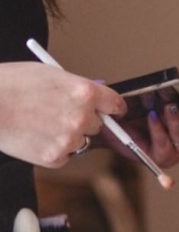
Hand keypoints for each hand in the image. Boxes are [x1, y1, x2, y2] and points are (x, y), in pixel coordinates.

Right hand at [0, 62, 126, 167]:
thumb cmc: (9, 84)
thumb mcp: (48, 74)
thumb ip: (75, 87)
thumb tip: (92, 97)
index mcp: (85, 93)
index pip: (115, 104)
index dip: (114, 108)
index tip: (114, 112)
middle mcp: (82, 118)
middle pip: (98, 125)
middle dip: (84, 120)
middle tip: (59, 114)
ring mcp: (70, 139)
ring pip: (80, 141)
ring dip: (67, 136)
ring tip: (39, 123)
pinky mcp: (55, 157)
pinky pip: (64, 155)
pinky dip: (52, 149)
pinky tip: (33, 136)